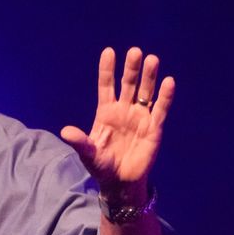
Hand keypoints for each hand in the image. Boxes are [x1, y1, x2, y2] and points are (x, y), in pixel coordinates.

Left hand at [60, 47, 174, 201]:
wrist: (120, 182)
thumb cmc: (101, 166)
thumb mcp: (88, 154)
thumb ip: (79, 142)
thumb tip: (65, 132)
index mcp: (106, 113)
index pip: (106, 86)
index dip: (107, 70)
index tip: (108, 52)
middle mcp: (124, 111)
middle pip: (128, 84)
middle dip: (131, 69)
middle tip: (135, 52)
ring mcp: (140, 117)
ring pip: (146, 92)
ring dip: (149, 77)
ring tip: (152, 59)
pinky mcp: (154, 128)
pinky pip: (160, 109)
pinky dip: (165, 96)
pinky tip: (169, 82)